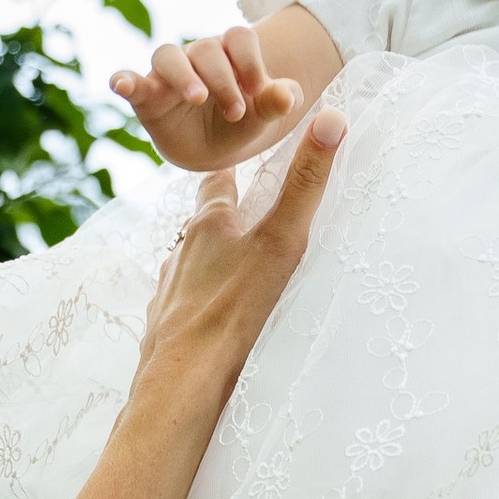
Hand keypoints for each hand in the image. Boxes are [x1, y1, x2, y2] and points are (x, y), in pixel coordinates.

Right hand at [110, 24, 303, 173]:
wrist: (213, 150)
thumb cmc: (239, 124)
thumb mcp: (261, 117)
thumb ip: (276, 103)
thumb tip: (290, 94)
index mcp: (230, 53)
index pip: (239, 38)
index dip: (249, 59)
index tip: (258, 89)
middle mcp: (198, 55)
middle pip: (207, 49)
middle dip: (223, 80)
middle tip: (236, 114)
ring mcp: (169, 73)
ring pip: (168, 55)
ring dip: (183, 75)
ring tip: (197, 98)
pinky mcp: (146, 95)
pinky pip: (131, 81)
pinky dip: (124, 80)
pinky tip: (120, 84)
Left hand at [132, 108, 346, 409]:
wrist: (182, 380)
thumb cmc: (233, 309)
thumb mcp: (280, 241)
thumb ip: (305, 184)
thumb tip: (332, 118)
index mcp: (208, 224)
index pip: (219, 181)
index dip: (232, 169)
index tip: (242, 160)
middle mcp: (182, 251)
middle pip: (203, 226)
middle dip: (224, 221)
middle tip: (246, 220)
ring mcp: (170, 290)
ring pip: (192, 266)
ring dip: (211, 264)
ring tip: (235, 273)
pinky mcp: (166, 326)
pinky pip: (185, 306)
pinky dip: (201, 305)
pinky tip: (214, 320)